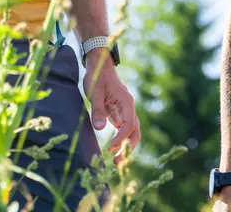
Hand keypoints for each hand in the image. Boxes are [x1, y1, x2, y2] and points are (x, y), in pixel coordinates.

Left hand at [83, 49, 140, 164]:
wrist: (100, 66)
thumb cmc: (97, 77)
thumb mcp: (95, 92)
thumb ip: (98, 110)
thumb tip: (100, 128)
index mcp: (126, 101)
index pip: (128, 124)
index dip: (120, 138)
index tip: (109, 148)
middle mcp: (129, 107)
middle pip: (135, 130)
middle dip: (128, 148)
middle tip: (117, 163)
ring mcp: (126, 111)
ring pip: (132, 132)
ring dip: (126, 147)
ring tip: (116, 162)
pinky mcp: (120, 113)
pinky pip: (124, 130)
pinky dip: (121, 141)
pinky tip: (114, 151)